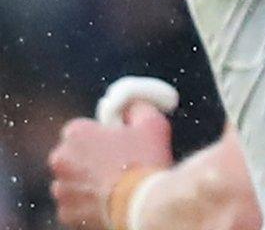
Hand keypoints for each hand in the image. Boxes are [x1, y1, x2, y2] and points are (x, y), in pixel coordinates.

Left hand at [48, 104, 172, 229]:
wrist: (143, 203)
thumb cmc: (146, 160)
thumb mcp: (152, 123)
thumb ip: (138, 108)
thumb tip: (133, 105)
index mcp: (76, 133)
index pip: (81, 129)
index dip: (101, 135)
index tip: (117, 143)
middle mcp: (60, 159)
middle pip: (73, 156)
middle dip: (90, 159)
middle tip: (117, 165)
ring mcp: (61, 188)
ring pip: (73, 182)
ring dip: (88, 182)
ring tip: (116, 187)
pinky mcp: (66, 213)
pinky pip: (75, 205)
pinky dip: (88, 204)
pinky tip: (109, 203)